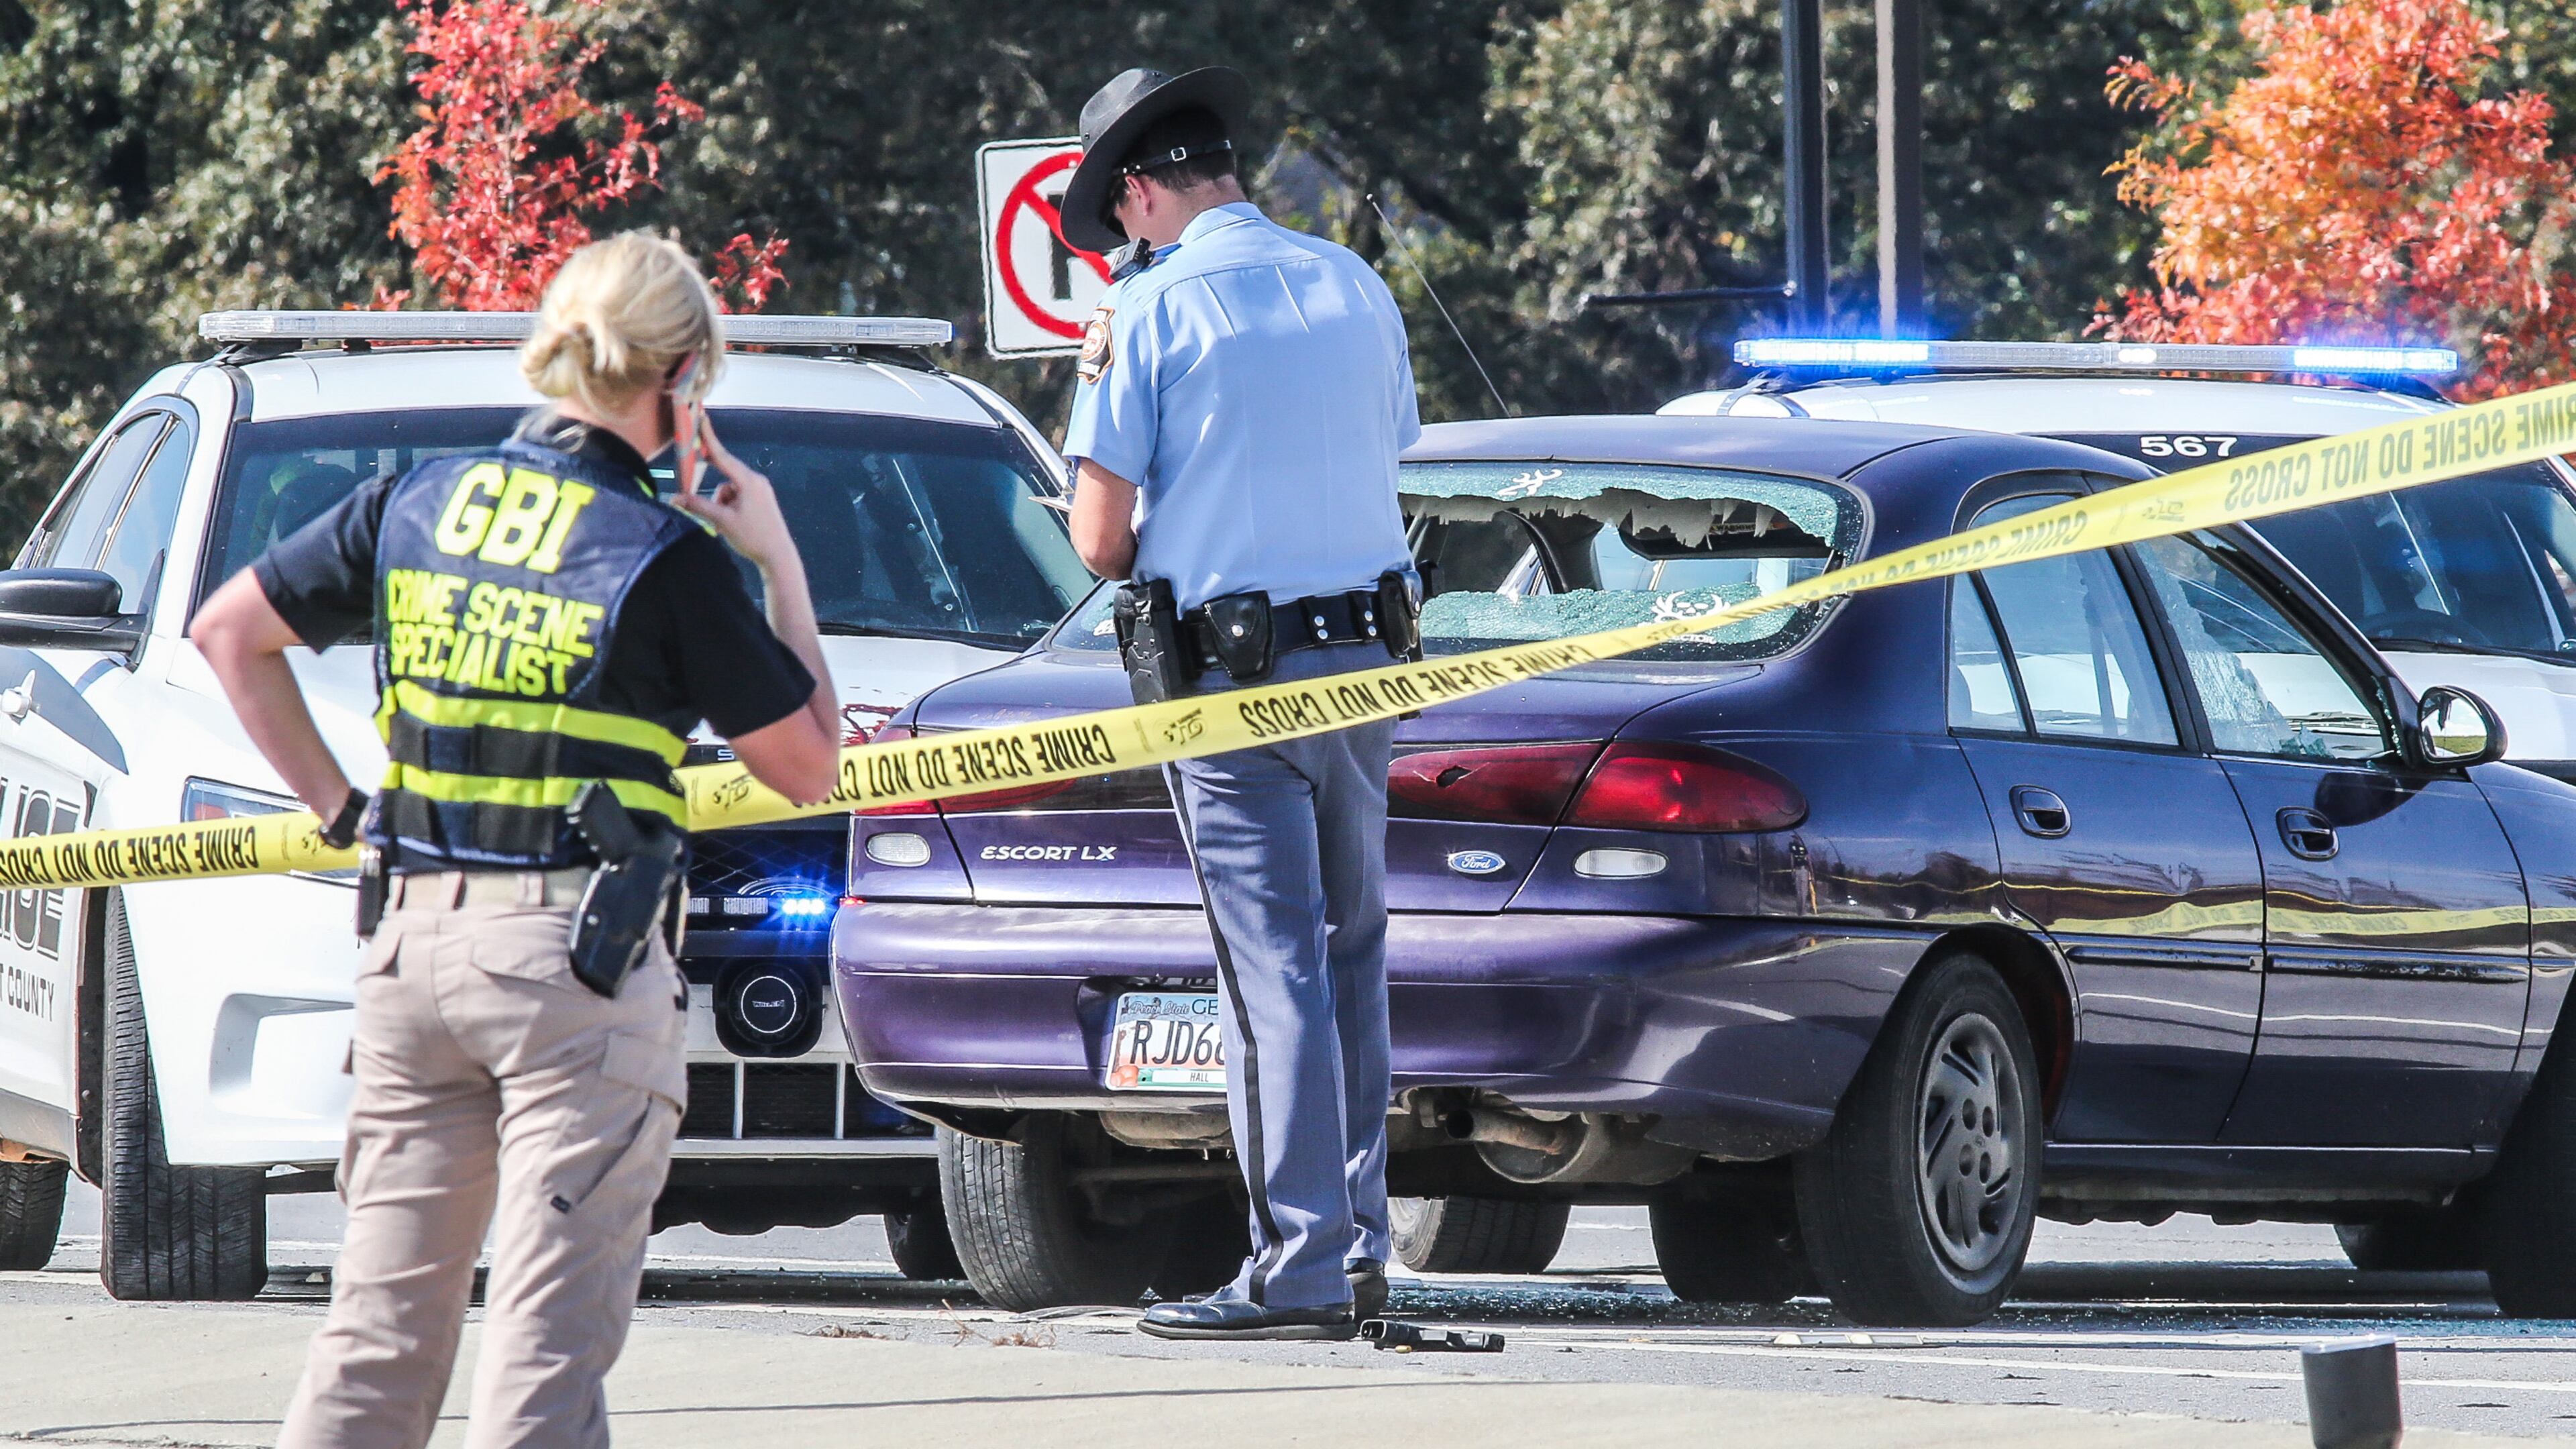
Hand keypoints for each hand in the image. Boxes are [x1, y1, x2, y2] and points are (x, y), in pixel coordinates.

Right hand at [670, 416, 797, 575]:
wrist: (778, 556)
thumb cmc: (753, 537)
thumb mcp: (722, 521)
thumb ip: (698, 506)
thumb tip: (675, 499)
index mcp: (749, 481)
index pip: (723, 456)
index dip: (709, 438)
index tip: (702, 419)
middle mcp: (756, 481)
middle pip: (725, 477)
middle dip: (716, 497)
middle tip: (716, 511)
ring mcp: (760, 489)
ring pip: (729, 490)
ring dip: (722, 505)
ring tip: (730, 526)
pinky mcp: (761, 499)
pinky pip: (738, 496)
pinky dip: (731, 508)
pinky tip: (737, 525)